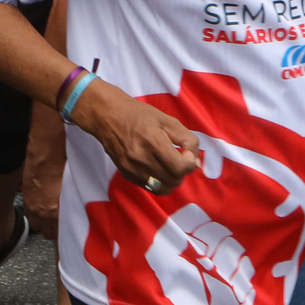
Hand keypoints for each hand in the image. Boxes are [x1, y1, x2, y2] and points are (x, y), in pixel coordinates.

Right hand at [73, 81, 201, 192]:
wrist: (108, 117)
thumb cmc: (140, 115)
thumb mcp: (167, 120)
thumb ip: (187, 140)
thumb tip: (196, 163)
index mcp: (153, 142)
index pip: (180, 168)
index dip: (189, 163)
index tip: (185, 153)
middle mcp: (141, 159)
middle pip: (174, 180)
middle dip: (181, 171)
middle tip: (177, 158)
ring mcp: (132, 170)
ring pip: (163, 189)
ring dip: (171, 179)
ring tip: (168, 165)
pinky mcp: (127, 175)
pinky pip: (151, 188)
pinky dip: (159, 182)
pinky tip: (156, 167)